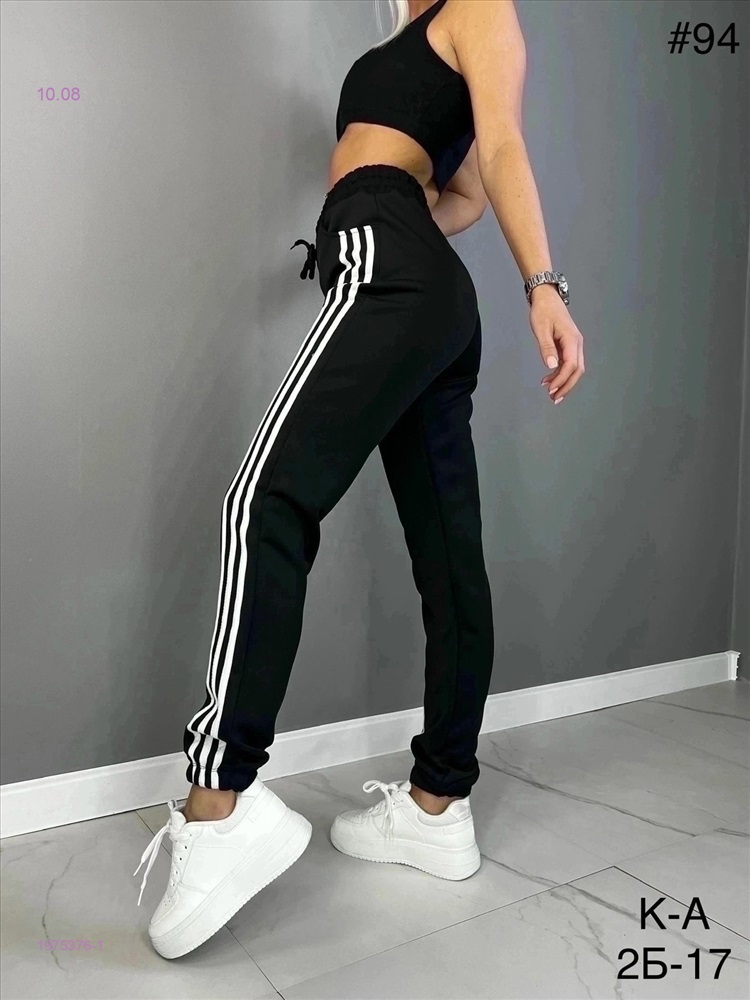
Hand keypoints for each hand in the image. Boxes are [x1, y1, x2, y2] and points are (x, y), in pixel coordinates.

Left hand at [529, 285, 584, 403]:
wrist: (546, 297)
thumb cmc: (543, 310)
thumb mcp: (542, 328)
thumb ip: (547, 347)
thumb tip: (552, 365)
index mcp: (572, 339)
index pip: (571, 365)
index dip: (562, 379)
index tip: (551, 390)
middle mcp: (576, 343)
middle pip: (577, 370)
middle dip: (567, 386)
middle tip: (554, 399)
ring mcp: (573, 344)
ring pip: (574, 368)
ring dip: (563, 381)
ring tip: (550, 392)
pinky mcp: (568, 345)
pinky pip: (568, 363)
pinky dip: (560, 373)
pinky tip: (549, 379)